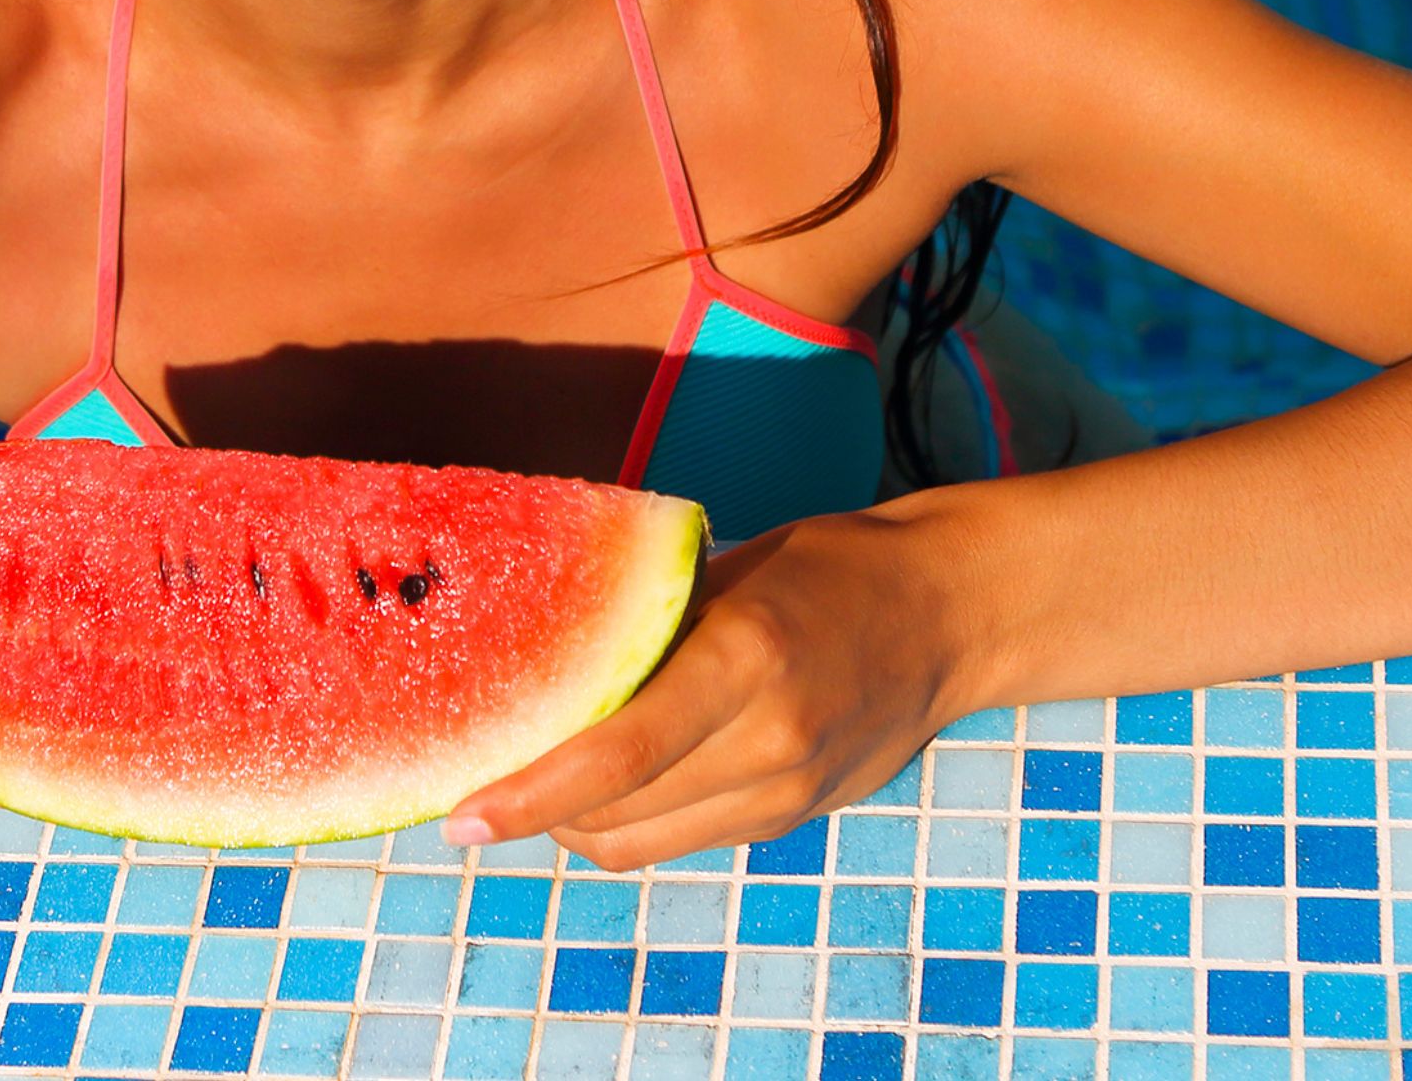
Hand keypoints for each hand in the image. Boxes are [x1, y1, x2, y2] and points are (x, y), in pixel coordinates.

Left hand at [444, 502, 974, 870]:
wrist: (951, 614)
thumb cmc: (830, 567)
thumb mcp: (729, 571)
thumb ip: (644, 628)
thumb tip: (536, 669)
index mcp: (745, 661)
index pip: (616, 757)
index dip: (527, 796)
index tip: (459, 818)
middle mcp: (768, 743)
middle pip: (613, 816)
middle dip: (535, 807)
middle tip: (483, 773)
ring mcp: (785, 793)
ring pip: (638, 844)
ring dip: (574, 822)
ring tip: (538, 778)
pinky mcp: (791, 818)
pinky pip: (680, 838)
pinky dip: (628, 818)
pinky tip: (608, 779)